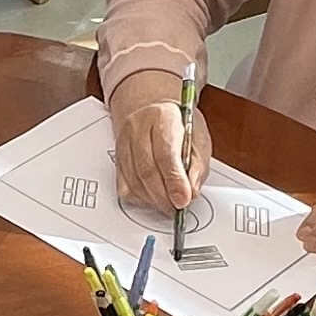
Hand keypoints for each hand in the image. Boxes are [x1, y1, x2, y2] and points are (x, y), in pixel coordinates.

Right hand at [108, 74, 207, 213]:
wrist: (152, 108)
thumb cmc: (178, 123)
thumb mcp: (198, 137)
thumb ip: (198, 165)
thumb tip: (190, 192)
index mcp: (163, 117)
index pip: (165, 154)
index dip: (174, 181)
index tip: (183, 200)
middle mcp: (138, 128)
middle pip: (146, 170)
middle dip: (163, 196)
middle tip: (177, 208)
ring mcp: (124, 142)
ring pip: (133, 180)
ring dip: (152, 200)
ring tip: (168, 204)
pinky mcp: (117, 156)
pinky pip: (123, 185)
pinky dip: (139, 197)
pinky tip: (152, 197)